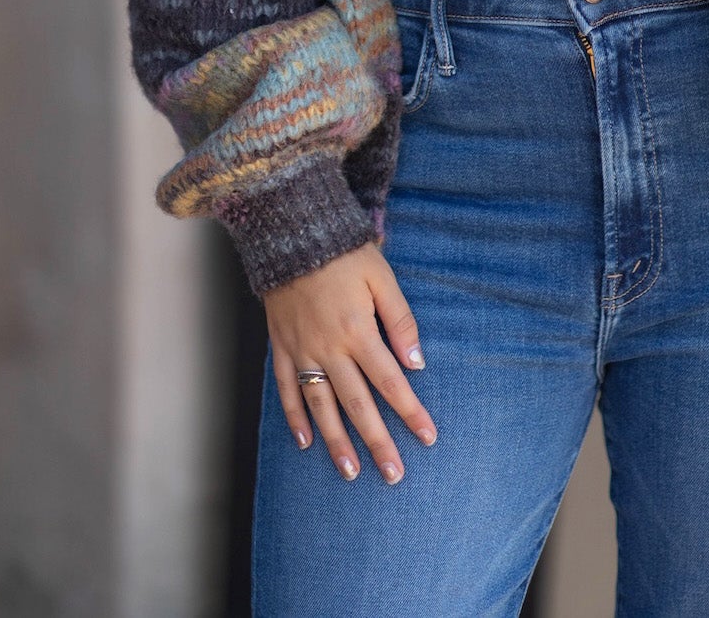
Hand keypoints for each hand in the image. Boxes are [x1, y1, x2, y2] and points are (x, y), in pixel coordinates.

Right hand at [264, 241, 437, 484]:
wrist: (292, 233)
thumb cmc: (345, 253)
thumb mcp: (382, 278)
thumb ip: (401, 320)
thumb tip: (417, 363)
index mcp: (358, 331)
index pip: (390, 382)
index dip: (410, 412)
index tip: (427, 438)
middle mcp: (329, 348)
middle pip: (357, 404)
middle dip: (378, 442)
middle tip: (393, 475)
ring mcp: (301, 350)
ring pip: (321, 406)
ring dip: (336, 442)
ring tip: (350, 472)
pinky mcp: (281, 346)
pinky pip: (286, 389)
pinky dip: (294, 417)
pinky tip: (304, 442)